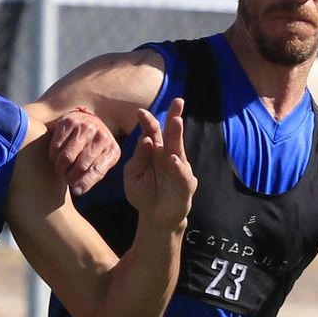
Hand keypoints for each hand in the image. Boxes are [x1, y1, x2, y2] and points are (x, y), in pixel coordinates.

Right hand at [48, 106, 120, 195]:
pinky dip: (53, 156)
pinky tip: (56, 157)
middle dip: (70, 177)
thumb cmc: (93, 147)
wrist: (87, 120)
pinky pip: (56, 146)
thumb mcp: (100, 161)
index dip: (83, 183)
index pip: (96, 171)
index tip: (75, 190)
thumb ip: (92, 176)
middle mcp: (101, 136)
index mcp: (112, 149)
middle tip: (66, 179)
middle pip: (81, 166)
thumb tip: (77, 191)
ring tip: (61, 169)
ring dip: (60, 168)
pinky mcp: (68, 122)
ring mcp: (85, 127)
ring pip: (67, 157)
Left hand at [122, 98, 195, 227]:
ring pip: (179, 148)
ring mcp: (178, 167)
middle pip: (171, 133)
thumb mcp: (132, 175)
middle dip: (174, 116)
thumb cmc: (142, 192)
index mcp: (153, 150)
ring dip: (178, 135)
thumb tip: (145, 139)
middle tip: (178, 101)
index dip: (147, 121)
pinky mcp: (185, 183)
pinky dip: (177, 167)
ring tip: (176, 121)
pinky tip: (173, 159)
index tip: (140, 111)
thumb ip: (138, 158)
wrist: (154, 216)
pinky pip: (181, 174)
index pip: (151, 131)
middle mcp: (167, 154)